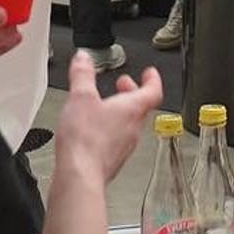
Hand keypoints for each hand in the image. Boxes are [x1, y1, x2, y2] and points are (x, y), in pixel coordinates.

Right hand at [54, 57, 164, 185]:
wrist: (80, 176)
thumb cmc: (86, 141)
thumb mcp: (81, 97)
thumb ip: (83, 74)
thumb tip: (84, 57)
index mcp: (132, 110)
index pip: (153, 91)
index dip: (153, 79)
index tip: (150, 72)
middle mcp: (133, 129)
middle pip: (140, 107)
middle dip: (132, 92)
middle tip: (124, 84)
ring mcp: (124, 146)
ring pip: (129, 124)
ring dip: (120, 111)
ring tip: (106, 105)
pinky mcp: (111, 160)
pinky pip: (116, 140)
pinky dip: (109, 129)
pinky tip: (94, 130)